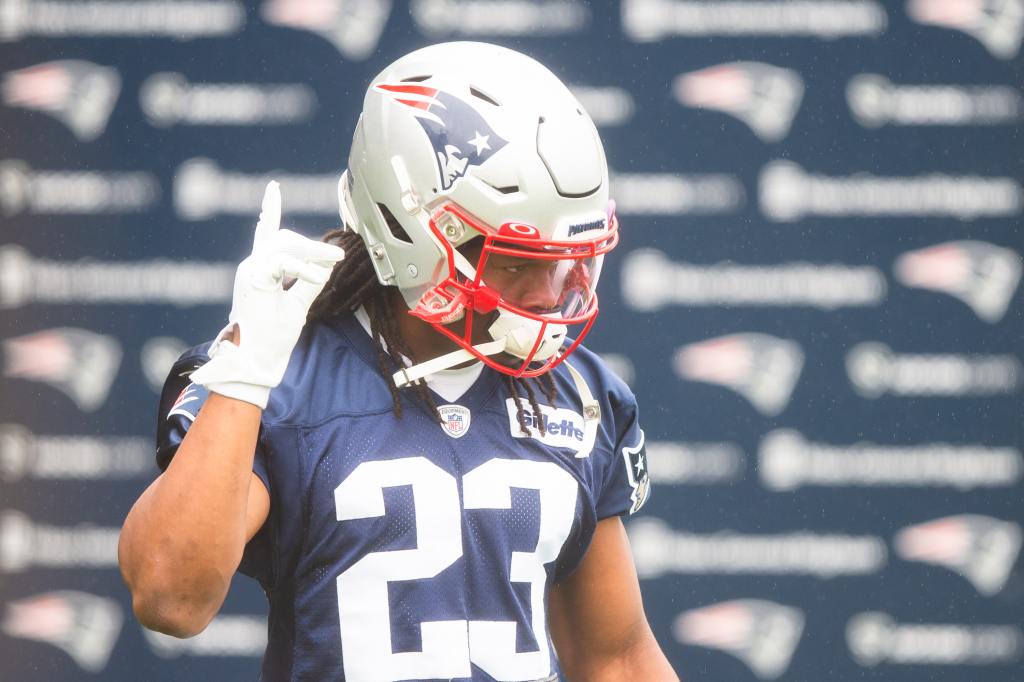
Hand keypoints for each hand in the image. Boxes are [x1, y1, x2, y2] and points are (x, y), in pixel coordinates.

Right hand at [189, 181, 344, 407]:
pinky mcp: (253, 279)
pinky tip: (318, 275)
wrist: (257, 360)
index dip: (270, 209)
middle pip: (284, 238)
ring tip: (336, 259)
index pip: (266, 233)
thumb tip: (326, 264)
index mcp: (260, 270)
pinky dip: (303, 268)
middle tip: (339, 255)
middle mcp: (252, 265)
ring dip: (313, 252)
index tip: (273, 188)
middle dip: (313, 245)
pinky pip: (283, 263)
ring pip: (284, 246)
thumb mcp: (298, 304)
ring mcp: (250, 270)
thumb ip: (310, 282)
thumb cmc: (273, 336)